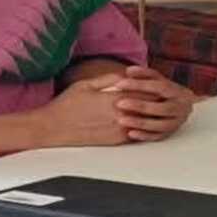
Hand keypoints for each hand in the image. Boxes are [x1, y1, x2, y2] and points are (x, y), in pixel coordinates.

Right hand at [29, 74, 154, 146]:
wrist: (53, 129)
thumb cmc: (67, 104)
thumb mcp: (86, 84)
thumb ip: (108, 79)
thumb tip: (125, 75)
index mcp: (113, 99)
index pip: (142, 91)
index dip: (151, 86)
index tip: (157, 82)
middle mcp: (119, 116)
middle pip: (146, 106)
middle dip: (154, 100)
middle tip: (163, 95)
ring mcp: (118, 130)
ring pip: (143, 121)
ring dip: (149, 114)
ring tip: (156, 108)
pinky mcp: (115, 141)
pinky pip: (136, 133)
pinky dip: (142, 126)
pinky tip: (143, 121)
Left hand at [94, 65, 200, 142]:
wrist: (181, 105)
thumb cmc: (163, 90)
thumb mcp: (156, 79)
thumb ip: (143, 74)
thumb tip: (129, 71)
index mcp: (177, 91)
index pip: (159, 87)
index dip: (139, 85)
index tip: (119, 84)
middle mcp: (180, 108)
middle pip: (162, 108)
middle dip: (140, 106)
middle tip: (119, 103)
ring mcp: (176, 123)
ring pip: (160, 125)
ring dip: (140, 123)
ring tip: (121, 120)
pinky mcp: (170, 134)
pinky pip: (157, 137)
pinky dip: (144, 136)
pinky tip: (130, 133)